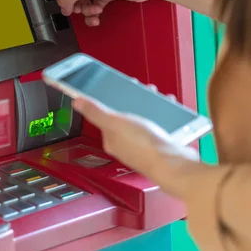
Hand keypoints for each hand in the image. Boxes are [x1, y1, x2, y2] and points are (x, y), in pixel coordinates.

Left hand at [72, 96, 199, 175]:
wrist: (173, 164)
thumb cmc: (144, 147)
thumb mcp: (115, 122)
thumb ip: (95, 112)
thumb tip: (77, 102)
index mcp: (112, 139)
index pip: (107, 115)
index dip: (113, 99)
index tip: (121, 86)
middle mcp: (127, 144)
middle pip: (128, 115)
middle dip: (136, 99)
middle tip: (143, 89)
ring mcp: (145, 145)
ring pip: (145, 118)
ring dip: (151, 104)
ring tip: (157, 95)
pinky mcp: (161, 145)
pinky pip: (160, 124)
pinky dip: (164, 113)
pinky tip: (168, 106)